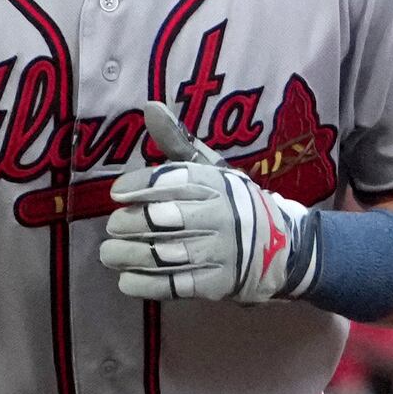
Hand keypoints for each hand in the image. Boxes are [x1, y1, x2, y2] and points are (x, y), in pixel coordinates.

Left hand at [99, 103, 317, 304]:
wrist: (281, 249)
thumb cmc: (233, 204)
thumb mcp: (213, 169)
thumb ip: (178, 142)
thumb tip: (150, 107)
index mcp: (215, 184)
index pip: (171, 179)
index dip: (138, 185)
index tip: (117, 193)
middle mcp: (218, 216)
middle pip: (161, 219)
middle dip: (129, 223)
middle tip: (114, 227)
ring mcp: (218, 253)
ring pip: (162, 254)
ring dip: (128, 255)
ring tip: (110, 254)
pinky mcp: (216, 284)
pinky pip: (172, 286)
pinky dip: (143, 284)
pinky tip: (126, 279)